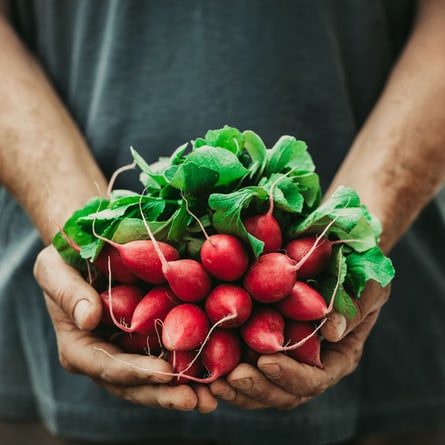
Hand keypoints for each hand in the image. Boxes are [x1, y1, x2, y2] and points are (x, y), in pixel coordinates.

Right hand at [33, 245, 217, 412]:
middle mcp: (104, 356)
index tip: (166, 373)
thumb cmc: (66, 258)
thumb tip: (89, 319)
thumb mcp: (55, 269)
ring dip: (182, 390)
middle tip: (196, 400)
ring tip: (211, 399)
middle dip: (164, 394)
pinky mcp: (148, 340)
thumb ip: (68, 293)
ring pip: (153, 380)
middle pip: (133, 385)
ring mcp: (128, 351)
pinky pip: (167, 358)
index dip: (136, 372)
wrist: (87, 251)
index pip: (106, 366)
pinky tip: (214, 373)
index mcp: (79, 346)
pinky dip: (189, 368)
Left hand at [210, 281, 389, 408]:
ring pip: (260, 385)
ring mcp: (286, 356)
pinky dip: (226, 365)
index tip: (267, 361)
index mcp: (337, 357)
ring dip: (237, 387)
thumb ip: (355, 306)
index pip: (313, 379)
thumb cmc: (360, 270)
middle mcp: (309, 363)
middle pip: (283, 392)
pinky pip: (244, 362)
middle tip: (232, 377)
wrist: (339, 258)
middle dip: (257, 388)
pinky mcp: (262, 342)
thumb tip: (334, 331)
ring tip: (214, 379)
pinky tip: (206, 359)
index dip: (290, 376)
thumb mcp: (369, 284)